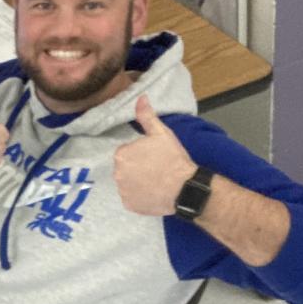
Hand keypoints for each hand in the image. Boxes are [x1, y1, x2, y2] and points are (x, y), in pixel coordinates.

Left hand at [113, 95, 198, 215]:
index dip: (140, 154)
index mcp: (121, 155)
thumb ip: (146, 116)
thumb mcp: (161, 133)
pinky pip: (132, 199)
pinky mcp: (130, 205)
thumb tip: (140, 98)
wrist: (185, 187)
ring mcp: (123, 191)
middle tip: (155, 168)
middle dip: (137, 168)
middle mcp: (117, 174)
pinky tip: (153, 192)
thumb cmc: (173, 159)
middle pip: (125, 168)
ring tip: (155, 181)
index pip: (126, 152)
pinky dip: (140, 196)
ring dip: (137, 182)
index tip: (153, 156)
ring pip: (128, 183)